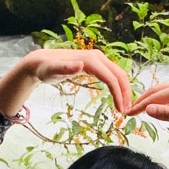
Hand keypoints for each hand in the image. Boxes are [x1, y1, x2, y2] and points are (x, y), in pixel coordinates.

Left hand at [0, 48, 131, 117]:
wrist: (41, 62)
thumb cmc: (46, 68)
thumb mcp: (52, 70)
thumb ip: (65, 68)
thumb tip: (80, 65)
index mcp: (91, 60)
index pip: (111, 77)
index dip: (118, 93)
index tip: (121, 110)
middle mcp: (97, 57)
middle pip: (119, 75)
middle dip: (125, 93)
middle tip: (127, 111)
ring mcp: (98, 60)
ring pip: (118, 74)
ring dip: (123, 90)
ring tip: (124, 107)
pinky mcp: (96, 64)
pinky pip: (112, 75)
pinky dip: (118, 86)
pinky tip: (117, 98)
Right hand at [129, 78, 168, 168]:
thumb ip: (167, 114)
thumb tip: (147, 110)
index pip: (153, 97)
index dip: (139, 106)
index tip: (127, 114)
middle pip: (156, 91)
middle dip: (142, 100)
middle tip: (129, 111)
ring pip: (164, 91)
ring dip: (151, 99)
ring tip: (140, 108)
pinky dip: (161, 99)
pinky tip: (159, 106)